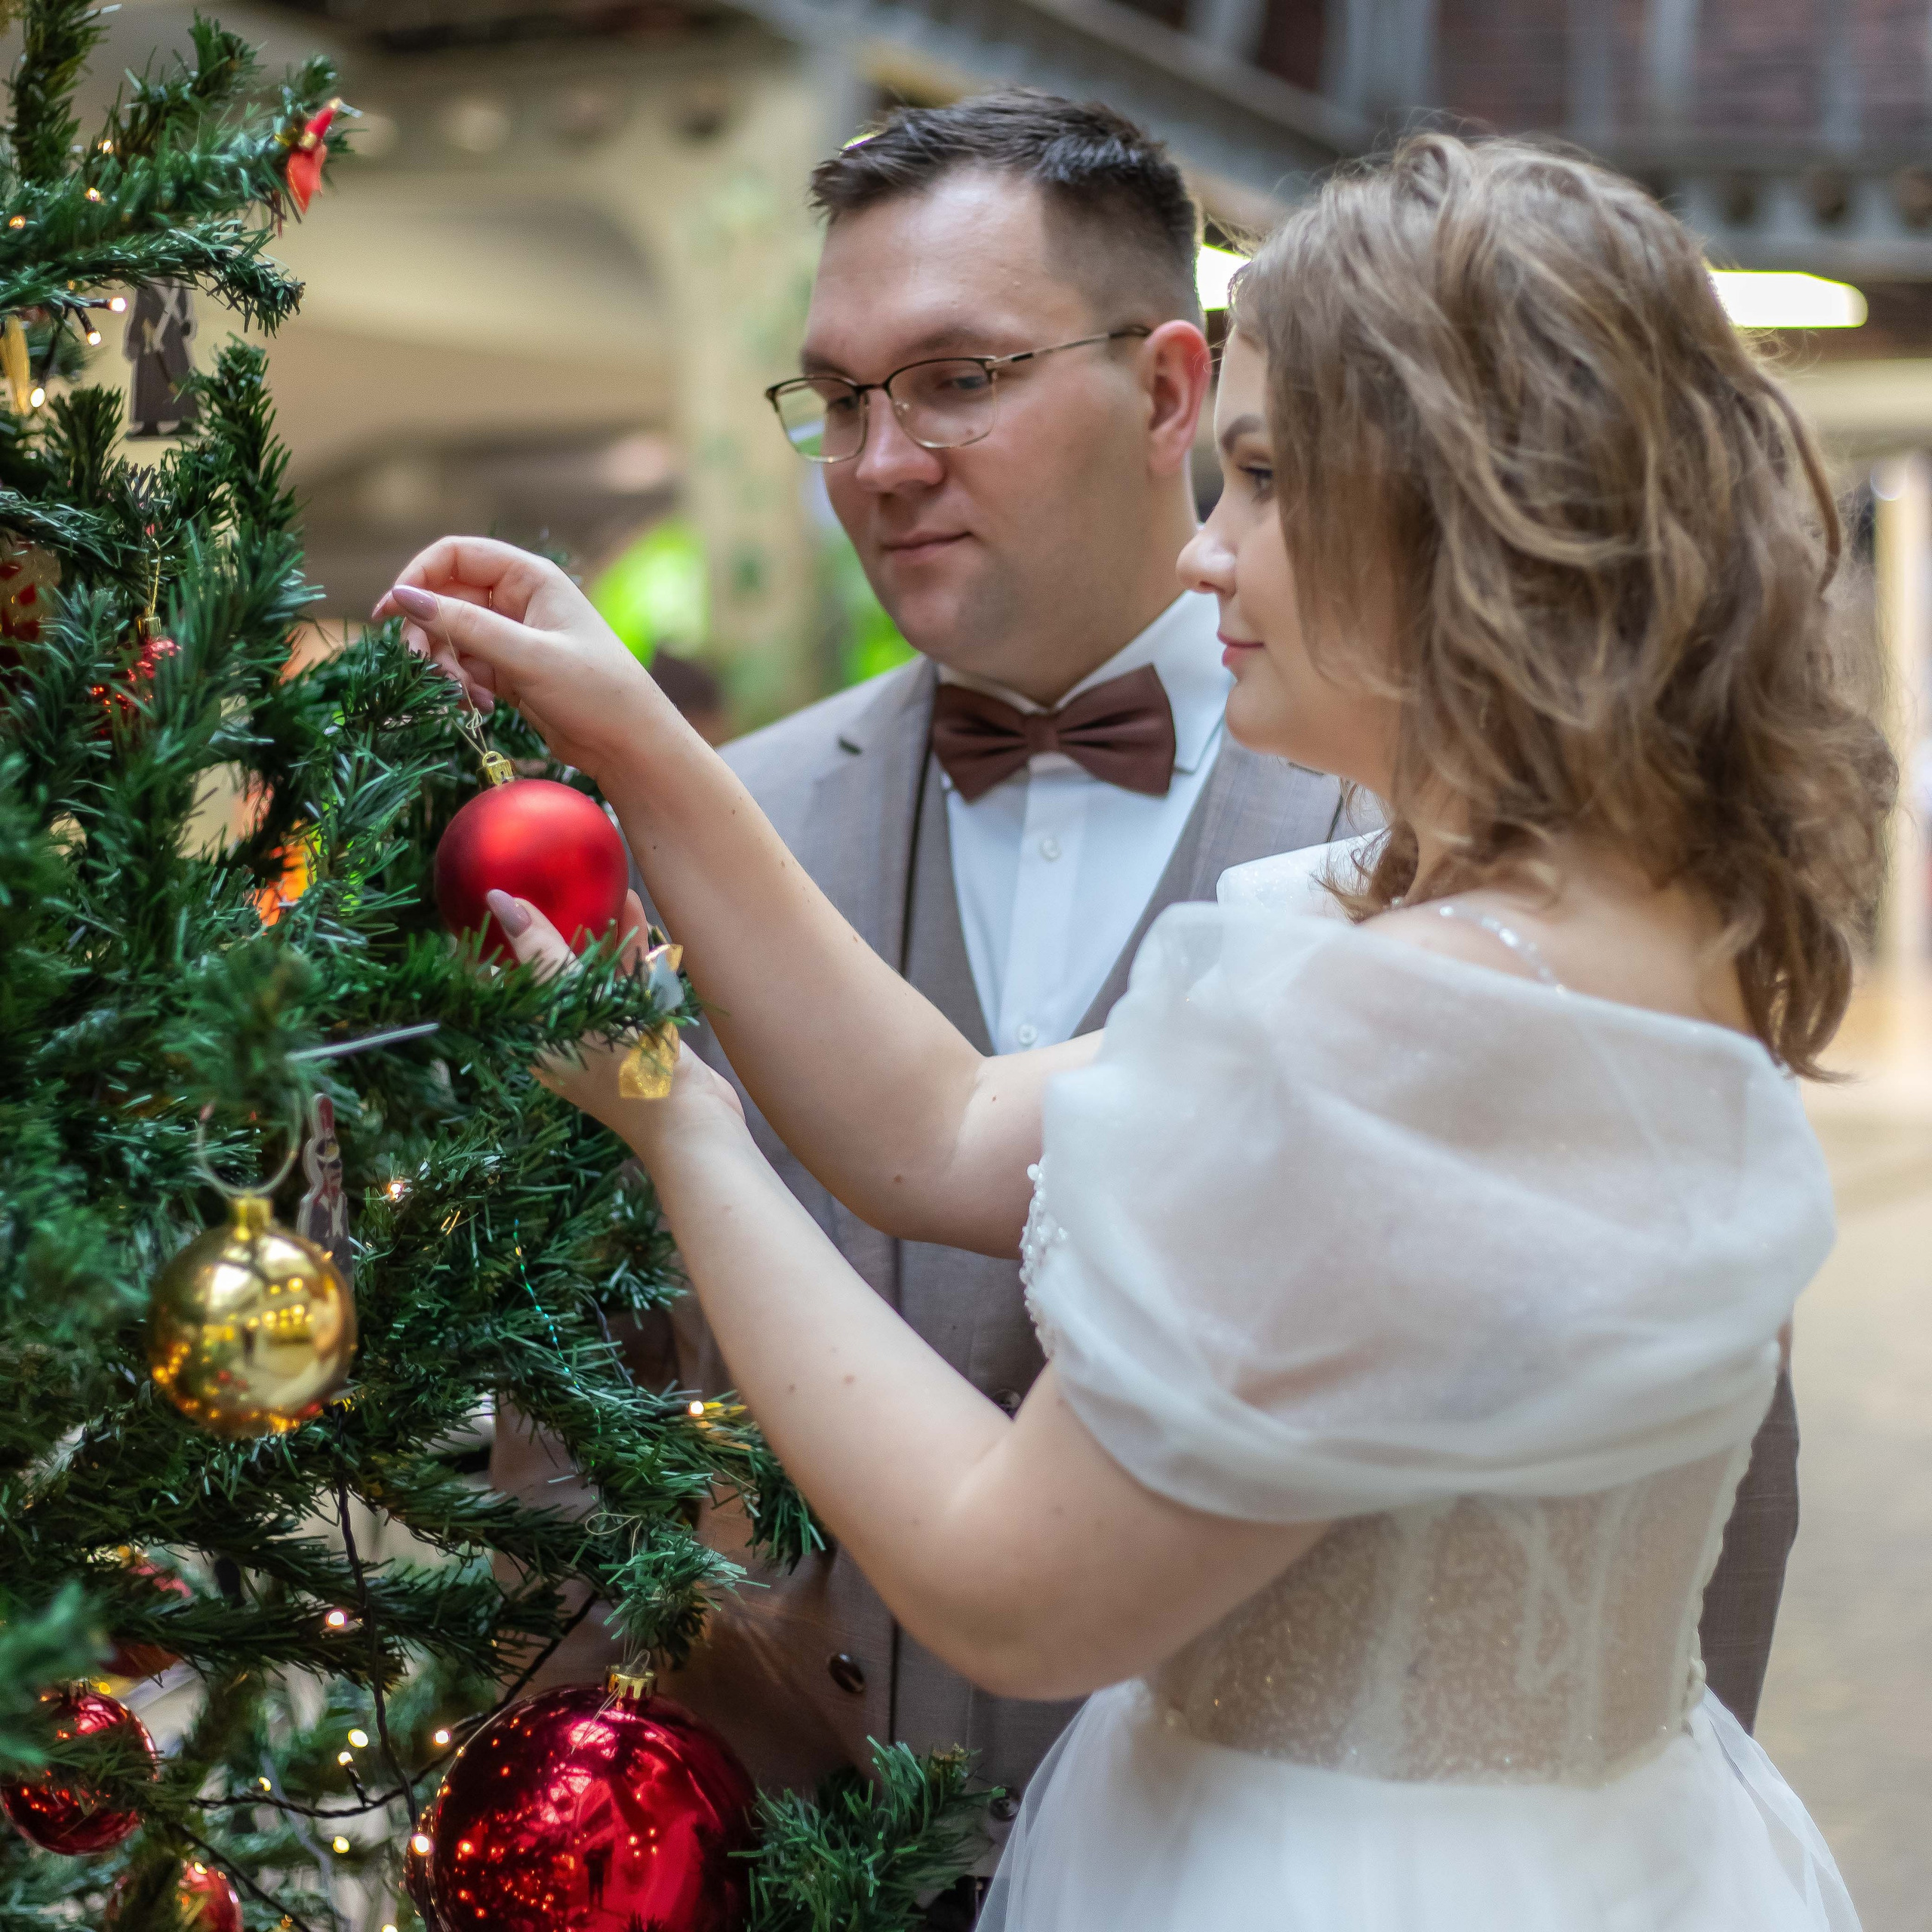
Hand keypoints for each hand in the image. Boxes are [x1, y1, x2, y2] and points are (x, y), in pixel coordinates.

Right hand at [373, 536, 673, 783]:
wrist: (630, 744)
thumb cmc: (594, 691)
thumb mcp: (527, 656)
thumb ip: (465, 626)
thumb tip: (403, 597)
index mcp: (530, 578)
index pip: (456, 554)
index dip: (418, 576)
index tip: (391, 611)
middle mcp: (519, 601)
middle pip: (446, 599)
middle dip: (428, 633)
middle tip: (418, 666)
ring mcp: (512, 637)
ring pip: (451, 638)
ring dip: (445, 667)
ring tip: (465, 698)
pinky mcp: (509, 671)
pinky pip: (465, 668)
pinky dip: (462, 687)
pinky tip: (479, 708)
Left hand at [484, 886, 747, 1155]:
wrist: (690, 1121)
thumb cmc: (622, 1066)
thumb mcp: (576, 1002)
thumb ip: (540, 952)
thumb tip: (496, 899)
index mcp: (533, 1039)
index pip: (503, 984)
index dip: (496, 943)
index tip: (495, 898)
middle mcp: (562, 1038)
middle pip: (551, 975)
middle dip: (556, 928)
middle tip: (554, 883)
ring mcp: (603, 1037)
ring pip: (595, 976)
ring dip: (603, 934)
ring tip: (608, 889)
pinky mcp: (640, 1034)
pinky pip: (629, 985)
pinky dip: (634, 954)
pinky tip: (639, 915)